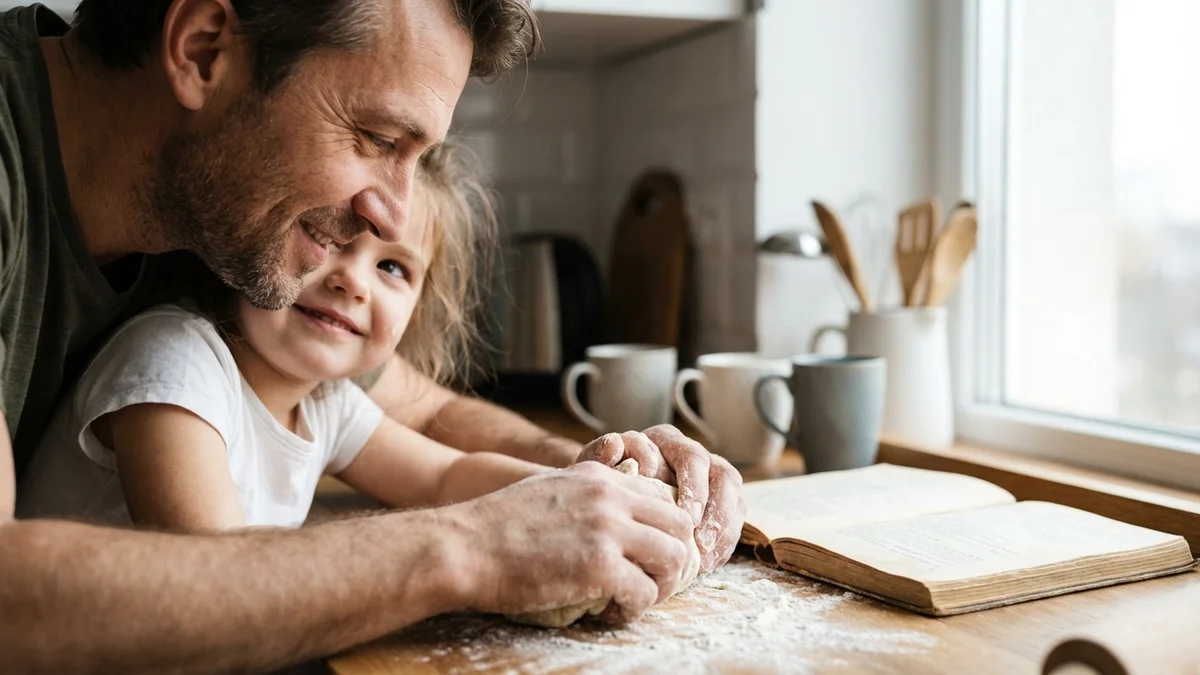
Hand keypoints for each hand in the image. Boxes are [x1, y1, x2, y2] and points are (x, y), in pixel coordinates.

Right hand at [450, 462, 694, 622]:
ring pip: (674, 558)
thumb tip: (612, 519)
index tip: (647, 554)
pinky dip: (634, 610)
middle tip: (649, 580)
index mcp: (599, 476)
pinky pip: (645, 593)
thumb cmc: (498, 526)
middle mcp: (610, 496)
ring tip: (633, 598)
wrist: (463, 546)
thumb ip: (586, 496)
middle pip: (680, 524)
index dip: (663, 528)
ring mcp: (607, 529)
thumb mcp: (551, 490)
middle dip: (672, 557)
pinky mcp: (600, 566)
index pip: (663, 495)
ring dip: (660, 585)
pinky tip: (610, 613)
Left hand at [575, 426, 745, 572]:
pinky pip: (734, 518)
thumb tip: (615, 443)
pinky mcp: (719, 503)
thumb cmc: (602, 490)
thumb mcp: (595, 473)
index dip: (692, 486)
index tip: (684, 516)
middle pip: (719, 472)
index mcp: (664, 440)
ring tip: (705, 558)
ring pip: (732, 493)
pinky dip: (725, 542)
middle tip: (698, 539)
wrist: (608, 511)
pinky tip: (709, 564)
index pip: (690, 456)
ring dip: (723, 526)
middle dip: (713, 509)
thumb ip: (599, 457)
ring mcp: (709, 477)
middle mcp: (690, 453)